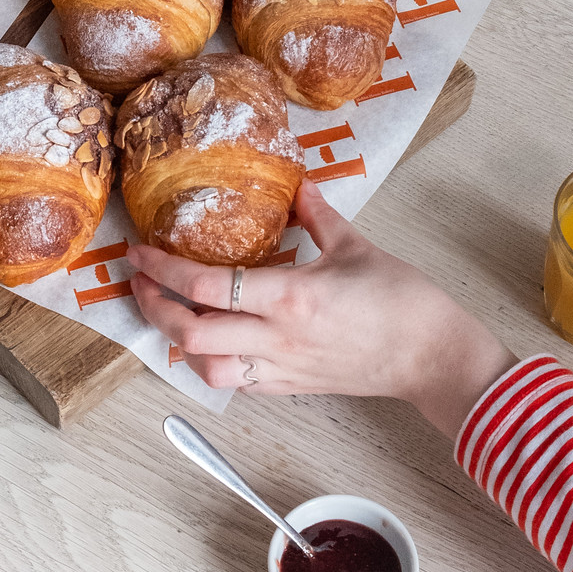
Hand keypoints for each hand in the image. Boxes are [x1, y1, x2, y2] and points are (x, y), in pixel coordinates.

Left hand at [128, 181, 514, 438]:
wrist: (432, 355)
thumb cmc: (403, 301)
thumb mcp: (356, 244)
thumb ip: (316, 214)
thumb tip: (296, 184)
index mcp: (290, 296)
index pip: (207, 286)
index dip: (163, 270)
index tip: (140, 252)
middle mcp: (277, 338)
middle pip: (191, 334)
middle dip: (153, 308)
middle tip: (140, 283)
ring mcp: (281, 368)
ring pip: (206, 369)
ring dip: (178, 344)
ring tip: (168, 315)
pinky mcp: (291, 388)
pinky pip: (237, 383)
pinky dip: (212, 364)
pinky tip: (210, 341)